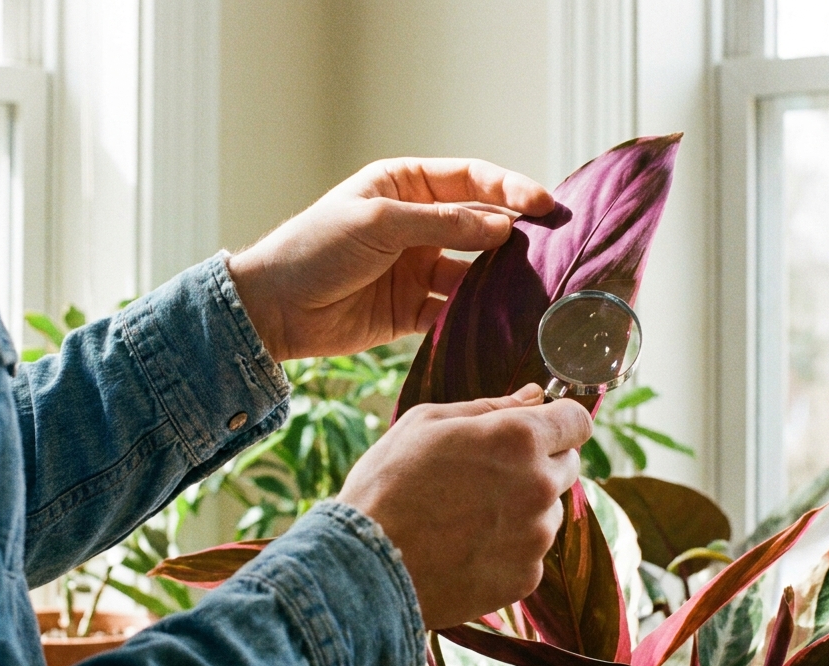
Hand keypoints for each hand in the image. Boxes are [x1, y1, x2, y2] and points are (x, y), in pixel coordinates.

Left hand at [227, 158, 554, 360]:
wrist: (273, 309)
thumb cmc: (316, 248)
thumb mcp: (380, 223)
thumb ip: (443, 224)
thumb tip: (503, 228)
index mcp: (405, 186)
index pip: (471, 180)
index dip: (510, 188)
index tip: (545, 205)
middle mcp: (417, 224)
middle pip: (479, 225)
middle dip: (516, 236)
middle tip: (555, 248)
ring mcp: (416, 268)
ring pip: (473, 271)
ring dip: (500, 280)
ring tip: (534, 290)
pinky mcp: (411, 310)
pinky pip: (454, 311)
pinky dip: (476, 317)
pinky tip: (501, 324)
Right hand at [338, 384, 593, 628]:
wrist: (365, 566)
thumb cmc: (388, 484)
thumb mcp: (427, 423)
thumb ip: (491, 406)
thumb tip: (536, 395)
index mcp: (518, 438)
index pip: (578, 421)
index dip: (559, 422)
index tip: (541, 430)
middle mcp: (538, 486)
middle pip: (568, 465)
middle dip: (539, 464)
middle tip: (487, 476)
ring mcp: (535, 536)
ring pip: (549, 511)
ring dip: (524, 509)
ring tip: (468, 517)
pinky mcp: (526, 577)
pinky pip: (532, 553)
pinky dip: (509, 549)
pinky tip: (467, 548)